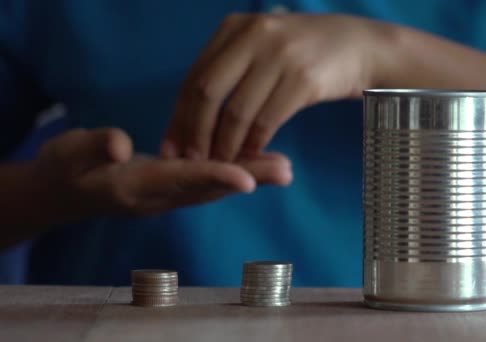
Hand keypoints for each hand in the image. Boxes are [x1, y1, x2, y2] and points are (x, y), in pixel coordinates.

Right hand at [36, 128, 290, 217]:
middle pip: (208, 188)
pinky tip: (257, 166)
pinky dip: (234, 175)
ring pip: (213, 187)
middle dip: (248, 178)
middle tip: (286, 171)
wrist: (61, 195)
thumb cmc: (62, 169)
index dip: (214, 178)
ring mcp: (166, 196)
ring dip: (249, 177)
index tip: (247, 180)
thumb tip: (118, 145)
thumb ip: (92, 147)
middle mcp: (158, 197)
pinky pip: (207, 183)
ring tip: (283, 168)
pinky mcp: (170, 189)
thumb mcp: (67, 154)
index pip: (180, 181)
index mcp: (134, 187)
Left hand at [163, 13, 394, 160]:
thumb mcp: (262, 46)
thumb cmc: (304, 53)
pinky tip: (251, 156)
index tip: (171, 145)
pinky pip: (267, 120)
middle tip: (192, 160)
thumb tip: (191, 115)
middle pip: (208, 92)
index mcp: (235, 27)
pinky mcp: (303, 78)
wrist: (359, 46)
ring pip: (237, 111)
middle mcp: (254, 36)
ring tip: (221, 164)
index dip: (179, 115)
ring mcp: (280, 55)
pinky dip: (254, 144)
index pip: (195, 76)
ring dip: (225, 145)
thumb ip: (230, 70)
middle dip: (195, 132)